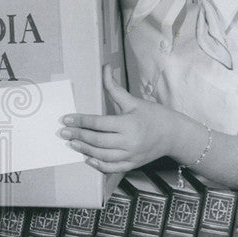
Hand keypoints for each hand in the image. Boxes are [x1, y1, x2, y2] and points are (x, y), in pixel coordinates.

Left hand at [58, 65, 176, 172]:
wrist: (174, 135)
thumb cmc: (153, 115)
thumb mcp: (133, 101)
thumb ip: (114, 88)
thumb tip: (104, 68)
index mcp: (129, 124)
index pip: (99, 123)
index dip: (81, 121)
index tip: (66, 119)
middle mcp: (130, 142)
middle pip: (98, 141)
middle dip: (79, 136)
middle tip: (63, 132)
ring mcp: (131, 155)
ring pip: (103, 155)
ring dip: (85, 150)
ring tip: (72, 143)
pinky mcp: (132, 164)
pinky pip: (112, 168)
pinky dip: (99, 165)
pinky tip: (87, 158)